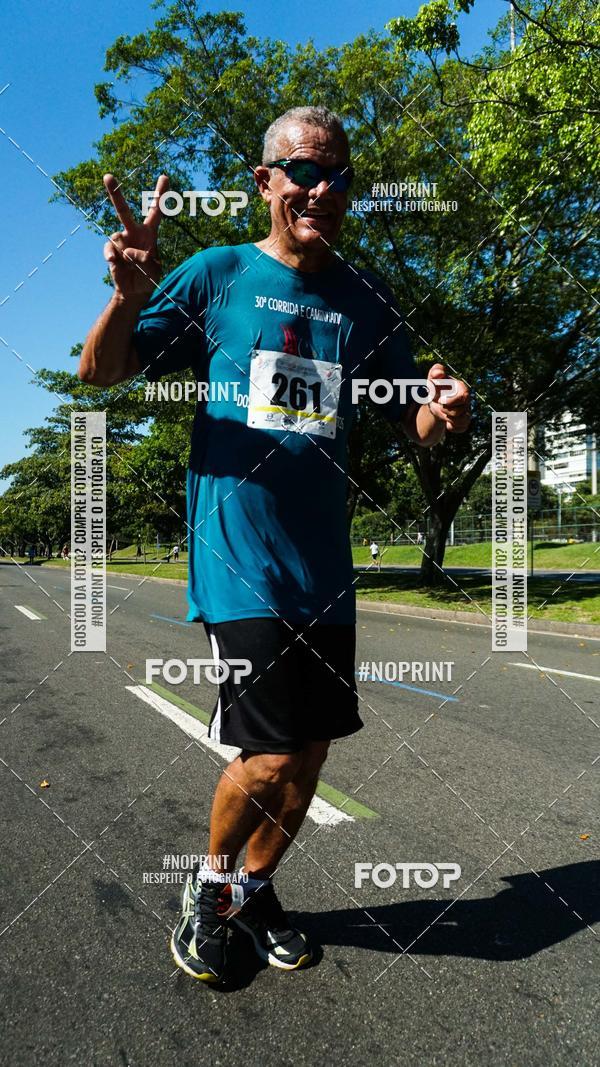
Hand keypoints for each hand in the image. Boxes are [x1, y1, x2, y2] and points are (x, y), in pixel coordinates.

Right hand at [102, 173, 168, 299]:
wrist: (134, 291)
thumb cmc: (148, 277)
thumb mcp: (153, 269)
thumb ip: (144, 259)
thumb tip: (128, 252)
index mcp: (149, 233)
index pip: (156, 211)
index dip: (160, 194)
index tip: (164, 176)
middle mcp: (133, 232)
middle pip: (123, 211)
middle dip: (115, 193)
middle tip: (107, 176)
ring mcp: (121, 241)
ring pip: (117, 236)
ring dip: (126, 254)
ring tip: (131, 265)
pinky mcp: (111, 251)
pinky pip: (109, 249)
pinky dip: (111, 256)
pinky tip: (114, 262)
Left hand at [427, 363, 470, 432]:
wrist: (436, 400)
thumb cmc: (436, 387)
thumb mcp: (433, 378)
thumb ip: (435, 372)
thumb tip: (438, 373)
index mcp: (462, 389)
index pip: (463, 397)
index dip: (451, 401)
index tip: (441, 400)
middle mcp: (467, 400)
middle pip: (461, 411)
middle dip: (448, 411)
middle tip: (441, 407)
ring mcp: (467, 410)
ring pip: (463, 421)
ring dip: (449, 419)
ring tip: (444, 413)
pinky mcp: (465, 420)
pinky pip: (462, 428)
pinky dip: (452, 427)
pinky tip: (447, 422)